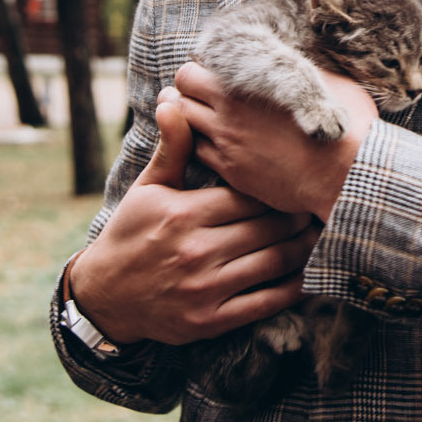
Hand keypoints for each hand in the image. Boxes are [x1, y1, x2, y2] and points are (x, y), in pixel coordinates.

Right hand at [67, 88, 317, 346]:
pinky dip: (292, 289)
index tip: (296, 183)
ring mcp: (205, 288)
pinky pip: (265, 303)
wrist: (105, 297)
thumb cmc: (131, 233)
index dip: (276, 190)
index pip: (249, 196)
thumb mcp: (149, 188)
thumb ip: (173, 148)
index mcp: (183, 214)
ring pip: (273, 262)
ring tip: (317, 236)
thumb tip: (173, 101)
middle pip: (268, 227)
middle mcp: (196, 251)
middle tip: (317, 207)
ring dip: (302, 249)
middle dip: (297, 217)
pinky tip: (306, 276)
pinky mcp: (210, 321)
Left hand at [172, 61, 377, 221]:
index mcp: (242, 86)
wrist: (346, 175)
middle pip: (177, 96)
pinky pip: (198, 155)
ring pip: (183, 126)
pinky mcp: (232, 173)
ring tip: (208, 118)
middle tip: (203, 96)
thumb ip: (295, 64)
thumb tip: (294, 50)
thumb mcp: (323, 79)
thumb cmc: (341, 123)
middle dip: (186, 93)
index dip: (199, 72)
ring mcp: (226, 145)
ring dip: (190, 119)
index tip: (214, 75)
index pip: (190, 71)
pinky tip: (221, 144)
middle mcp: (226, 115)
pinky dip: (203, 146)